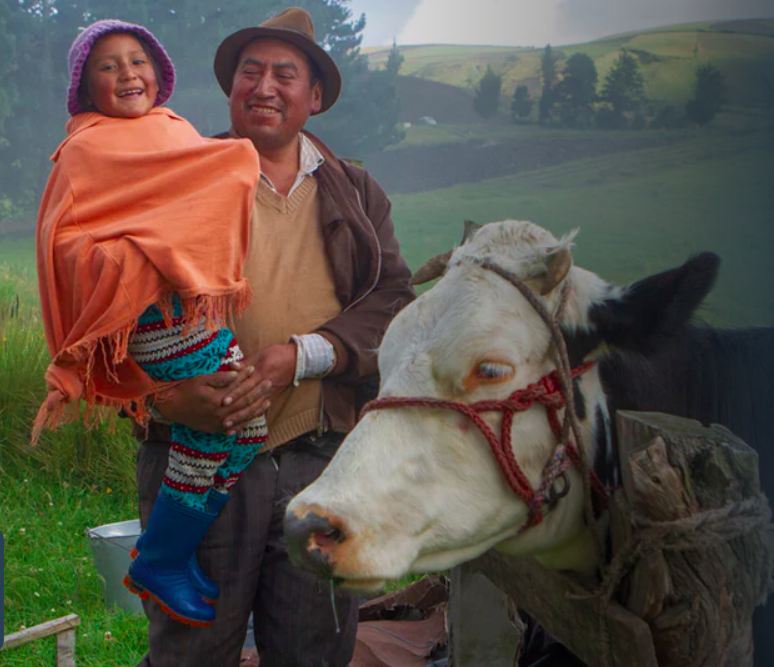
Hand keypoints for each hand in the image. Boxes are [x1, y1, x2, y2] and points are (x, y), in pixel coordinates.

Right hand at [154, 370, 271, 433]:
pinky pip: (237, 426)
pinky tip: (255, 415)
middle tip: (269, 383)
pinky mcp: (218, 429)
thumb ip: (219, 378)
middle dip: (258, 392)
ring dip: (257, 408)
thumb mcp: (200, 380)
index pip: (237, 387)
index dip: (246, 377)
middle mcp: (220, 413)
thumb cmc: (186, 390)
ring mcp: (219, 423)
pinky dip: (247, 420)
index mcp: (217, 399)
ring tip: (268, 400)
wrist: (172, 408)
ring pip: (243, 416)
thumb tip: (236, 373)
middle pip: (244, 402)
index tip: (254, 369)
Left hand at [221, 343, 296, 433]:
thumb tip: (232, 366)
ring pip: (254, 409)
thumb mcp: (262, 353)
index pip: (245, 385)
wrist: (297, 359)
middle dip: (236, 412)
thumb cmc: (278, 353)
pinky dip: (250, 418)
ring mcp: (269, 393)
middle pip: (249, 401)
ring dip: (242, 419)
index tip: (223, 402)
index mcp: (260, 373)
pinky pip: (260, 410)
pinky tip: (242, 426)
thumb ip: (246, 362)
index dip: (234, 394)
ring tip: (230, 428)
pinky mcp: (272, 397)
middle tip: (223, 421)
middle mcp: (264, 386)